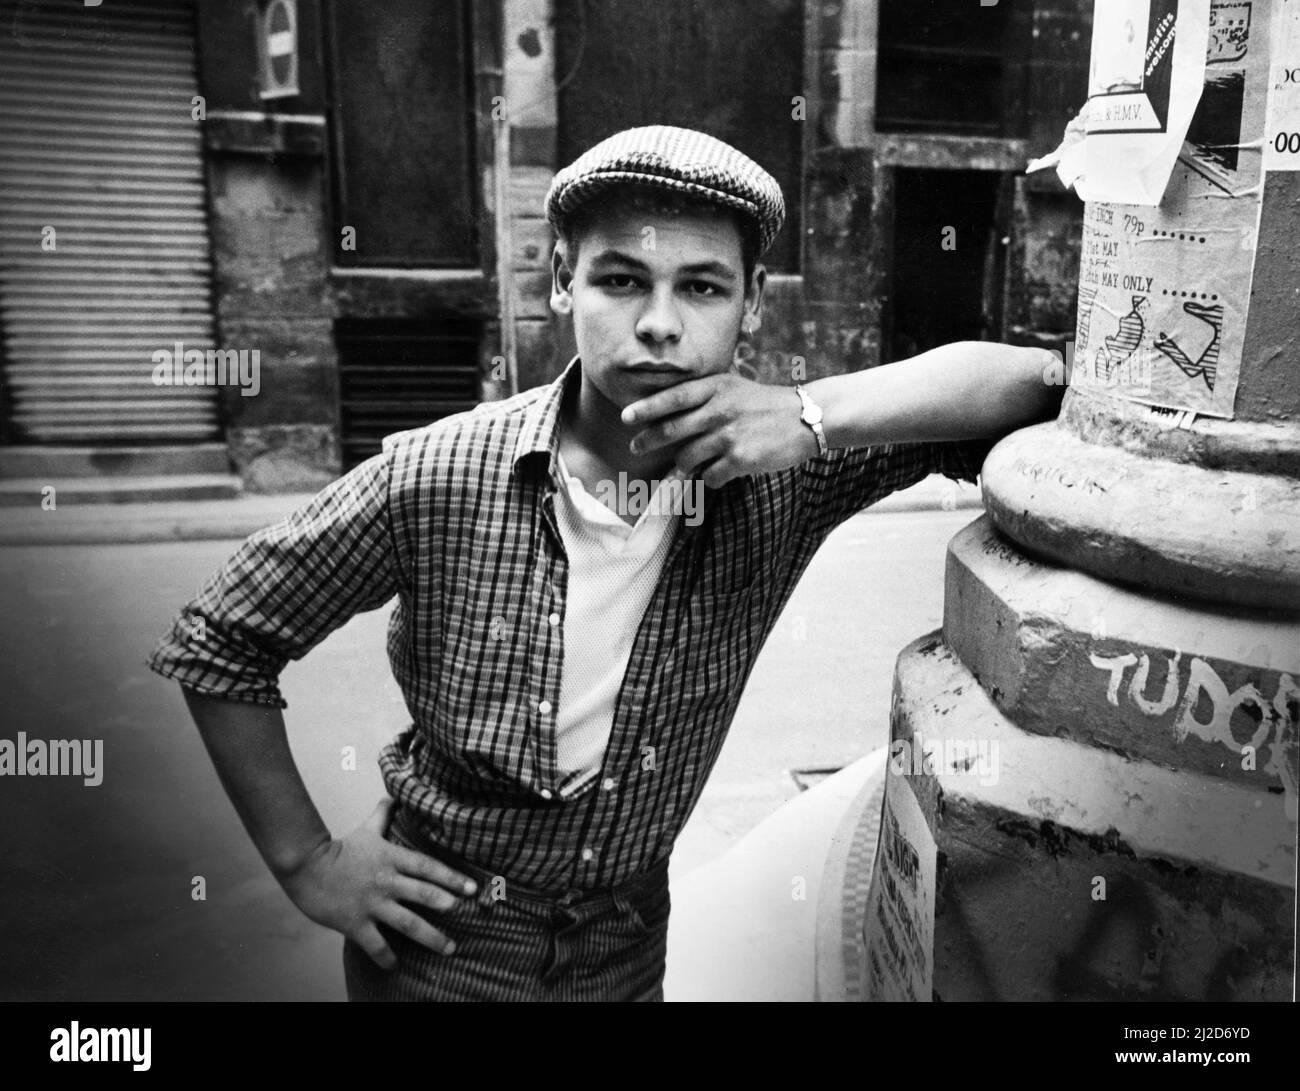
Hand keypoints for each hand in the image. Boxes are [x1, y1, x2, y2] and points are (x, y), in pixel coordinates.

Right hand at [277, 798, 477, 968]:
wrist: (305, 867)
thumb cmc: (340, 849)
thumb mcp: (367, 830)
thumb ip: (384, 815)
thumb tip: (396, 795)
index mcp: (391, 858)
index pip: (427, 866)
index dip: (451, 876)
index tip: (471, 887)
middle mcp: (385, 881)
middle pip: (421, 893)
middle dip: (445, 903)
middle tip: (464, 912)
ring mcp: (371, 904)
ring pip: (406, 922)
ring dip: (430, 937)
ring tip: (449, 948)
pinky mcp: (354, 923)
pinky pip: (375, 944)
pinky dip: (387, 957)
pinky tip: (396, 965)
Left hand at [621, 372, 817, 487]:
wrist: (807, 417)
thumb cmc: (765, 404)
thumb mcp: (734, 388)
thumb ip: (704, 397)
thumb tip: (668, 416)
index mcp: (716, 387)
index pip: (673, 397)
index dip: (647, 408)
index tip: (626, 417)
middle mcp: (720, 409)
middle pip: (671, 429)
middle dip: (648, 440)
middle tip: (635, 448)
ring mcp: (729, 435)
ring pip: (687, 458)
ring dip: (685, 465)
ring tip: (693, 463)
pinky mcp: (741, 459)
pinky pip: (709, 476)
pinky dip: (710, 478)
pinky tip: (721, 472)